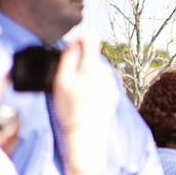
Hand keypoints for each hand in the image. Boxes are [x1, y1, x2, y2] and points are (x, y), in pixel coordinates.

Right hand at [52, 36, 118, 171]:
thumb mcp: (61, 81)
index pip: (91, 39)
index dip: (79, 41)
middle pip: (93, 56)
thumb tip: (74, 42)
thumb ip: (68, 58)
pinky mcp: (114, 95)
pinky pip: (103, 82)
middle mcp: (106, 74)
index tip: (70, 51)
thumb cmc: (70, 109)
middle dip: (81, 62)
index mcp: (92, 67)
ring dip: (88, 74)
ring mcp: (112, 85)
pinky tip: (87, 99)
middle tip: (70, 81)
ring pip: (98, 69)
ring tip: (79, 92)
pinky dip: (95, 85)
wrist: (87, 135)